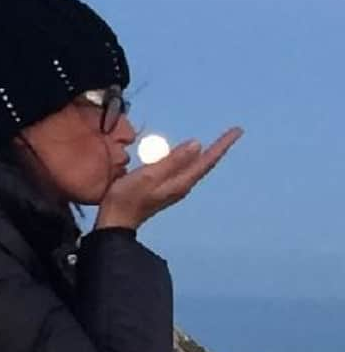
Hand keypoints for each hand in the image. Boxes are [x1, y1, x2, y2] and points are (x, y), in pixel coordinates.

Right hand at [94, 127, 243, 230]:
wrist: (114, 221)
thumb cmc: (128, 197)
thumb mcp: (149, 175)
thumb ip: (172, 160)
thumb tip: (197, 144)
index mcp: (181, 182)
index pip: (207, 160)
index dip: (222, 144)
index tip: (238, 130)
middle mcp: (181, 185)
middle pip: (203, 164)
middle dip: (217, 148)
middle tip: (231, 134)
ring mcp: (171, 188)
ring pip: (193, 167)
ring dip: (203, 154)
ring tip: (214, 143)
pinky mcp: (162, 187)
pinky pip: (180, 169)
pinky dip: (186, 158)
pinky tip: (183, 154)